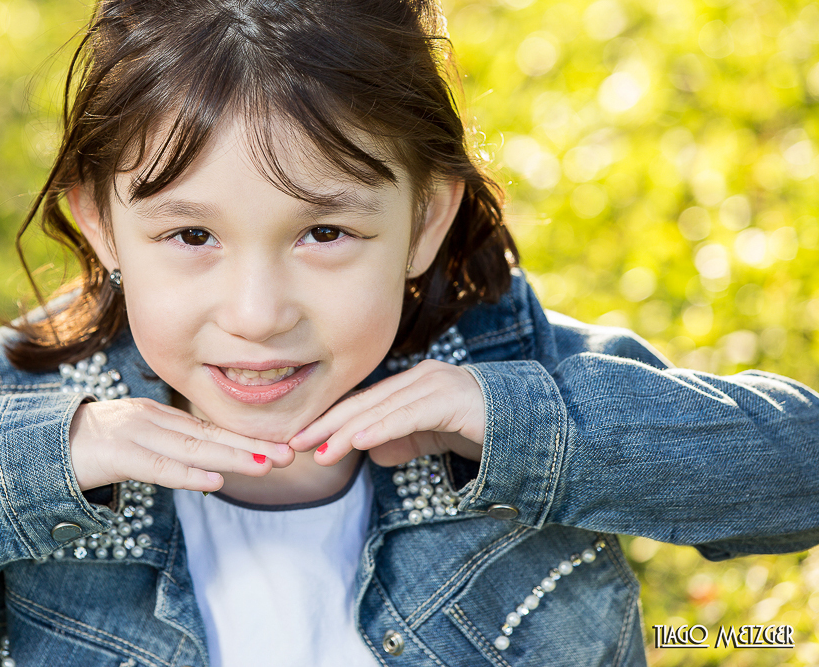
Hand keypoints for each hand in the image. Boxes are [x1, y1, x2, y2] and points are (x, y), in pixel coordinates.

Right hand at [69, 398, 294, 491]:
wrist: (41, 444)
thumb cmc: (90, 447)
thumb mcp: (136, 443)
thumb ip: (169, 451)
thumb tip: (209, 469)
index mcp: (159, 417)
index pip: (210, 429)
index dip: (246, 438)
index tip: (280, 446)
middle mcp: (152, 419)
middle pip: (209, 435)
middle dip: (251, 445)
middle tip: (288, 454)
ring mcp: (134, 434)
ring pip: (191, 449)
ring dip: (231, 458)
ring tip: (264, 465)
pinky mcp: (116, 454)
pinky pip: (159, 466)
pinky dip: (189, 474)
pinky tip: (215, 481)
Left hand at [289, 360, 484, 465]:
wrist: (539, 430)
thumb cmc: (486, 432)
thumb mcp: (435, 440)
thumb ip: (405, 442)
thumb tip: (371, 454)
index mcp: (413, 384)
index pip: (363, 403)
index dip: (330, 421)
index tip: (300, 440)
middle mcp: (421, 377)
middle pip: (364, 402)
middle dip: (325, 424)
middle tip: (292, 443)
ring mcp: (437, 384)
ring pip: (380, 409)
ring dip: (345, 432)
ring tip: (317, 451)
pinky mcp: (453, 399)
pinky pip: (409, 416)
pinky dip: (380, 428)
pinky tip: (356, 442)